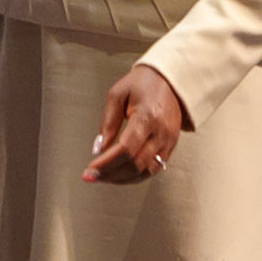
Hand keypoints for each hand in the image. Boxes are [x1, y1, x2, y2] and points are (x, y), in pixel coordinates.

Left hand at [85, 62, 189, 183]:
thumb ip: (107, 123)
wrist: (170, 81)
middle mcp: (162, 132)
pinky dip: (135, 176)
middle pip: (136, 164)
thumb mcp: (117, 95)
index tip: (90, 169)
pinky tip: (119, 175)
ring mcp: (169, 141)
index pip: (126, 148)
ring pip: (146, 171)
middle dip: (111, 174)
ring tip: (103, 177)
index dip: (107, 163)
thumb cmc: (141, 84)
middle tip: (91, 176)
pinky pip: (153, 169)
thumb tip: (98, 150)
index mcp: (148, 116)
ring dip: (122, 179)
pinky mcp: (171, 147)